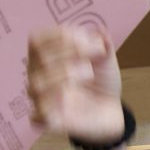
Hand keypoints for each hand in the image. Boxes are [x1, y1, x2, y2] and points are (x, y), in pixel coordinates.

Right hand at [25, 25, 125, 146]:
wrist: (112, 110)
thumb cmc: (101, 82)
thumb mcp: (106, 60)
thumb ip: (103, 44)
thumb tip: (100, 30)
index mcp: (46, 55)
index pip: (37, 40)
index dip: (60, 35)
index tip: (87, 39)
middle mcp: (38, 74)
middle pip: (40, 58)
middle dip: (69, 52)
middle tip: (94, 55)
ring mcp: (40, 97)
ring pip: (38, 84)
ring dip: (65, 74)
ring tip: (88, 73)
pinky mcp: (46, 120)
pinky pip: (39, 114)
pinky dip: (54, 104)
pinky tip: (70, 99)